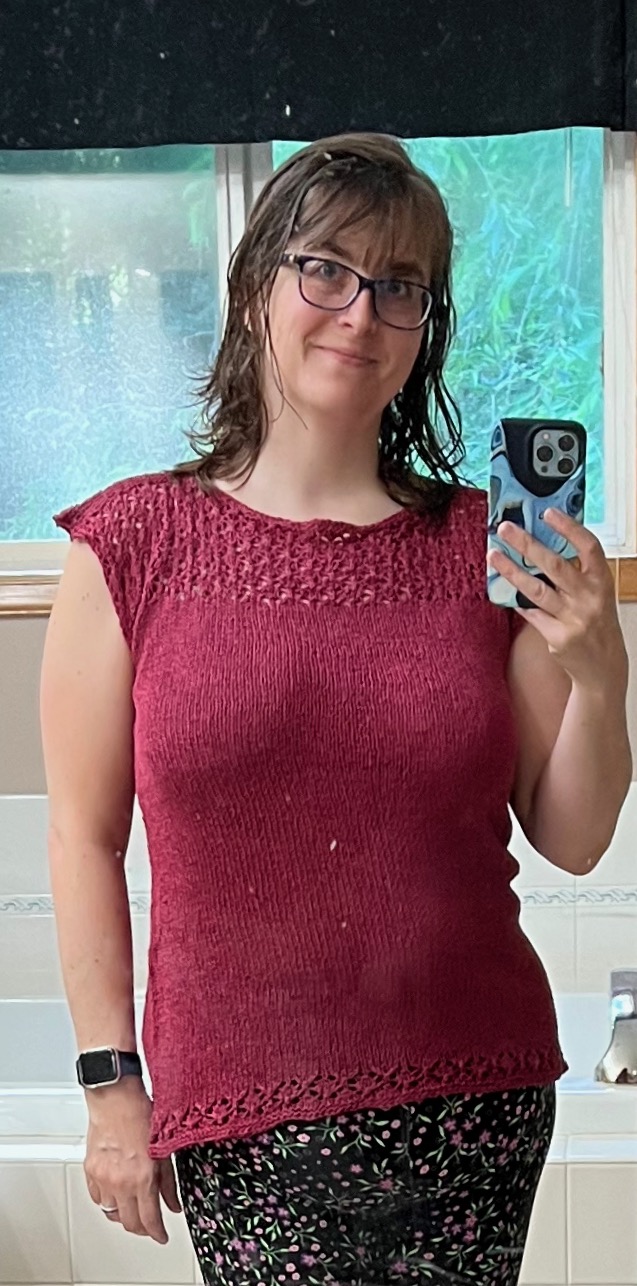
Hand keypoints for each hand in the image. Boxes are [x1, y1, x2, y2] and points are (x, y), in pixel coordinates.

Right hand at [84, 1078, 181, 1242]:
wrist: (115, 1096)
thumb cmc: (141, 1112)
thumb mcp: (165, 1148)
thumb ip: (169, 1182)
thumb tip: (173, 1204)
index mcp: (142, 1177)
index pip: (149, 1220)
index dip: (157, 1233)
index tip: (162, 1236)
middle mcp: (121, 1182)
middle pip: (129, 1222)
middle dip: (141, 1228)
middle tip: (149, 1225)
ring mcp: (103, 1177)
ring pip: (111, 1212)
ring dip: (123, 1213)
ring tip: (133, 1207)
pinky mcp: (90, 1170)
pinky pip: (97, 1197)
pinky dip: (107, 1200)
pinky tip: (115, 1193)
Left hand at [487, 508, 627, 691]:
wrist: (604, 666)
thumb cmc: (597, 623)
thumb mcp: (597, 593)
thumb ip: (577, 573)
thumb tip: (542, 543)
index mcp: (602, 581)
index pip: (589, 547)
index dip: (569, 527)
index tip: (548, 512)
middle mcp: (590, 598)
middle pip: (555, 564)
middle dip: (527, 543)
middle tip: (505, 529)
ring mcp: (574, 619)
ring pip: (536, 589)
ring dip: (511, 571)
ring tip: (493, 556)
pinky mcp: (558, 638)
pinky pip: (531, 614)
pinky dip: (517, 601)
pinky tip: (504, 590)